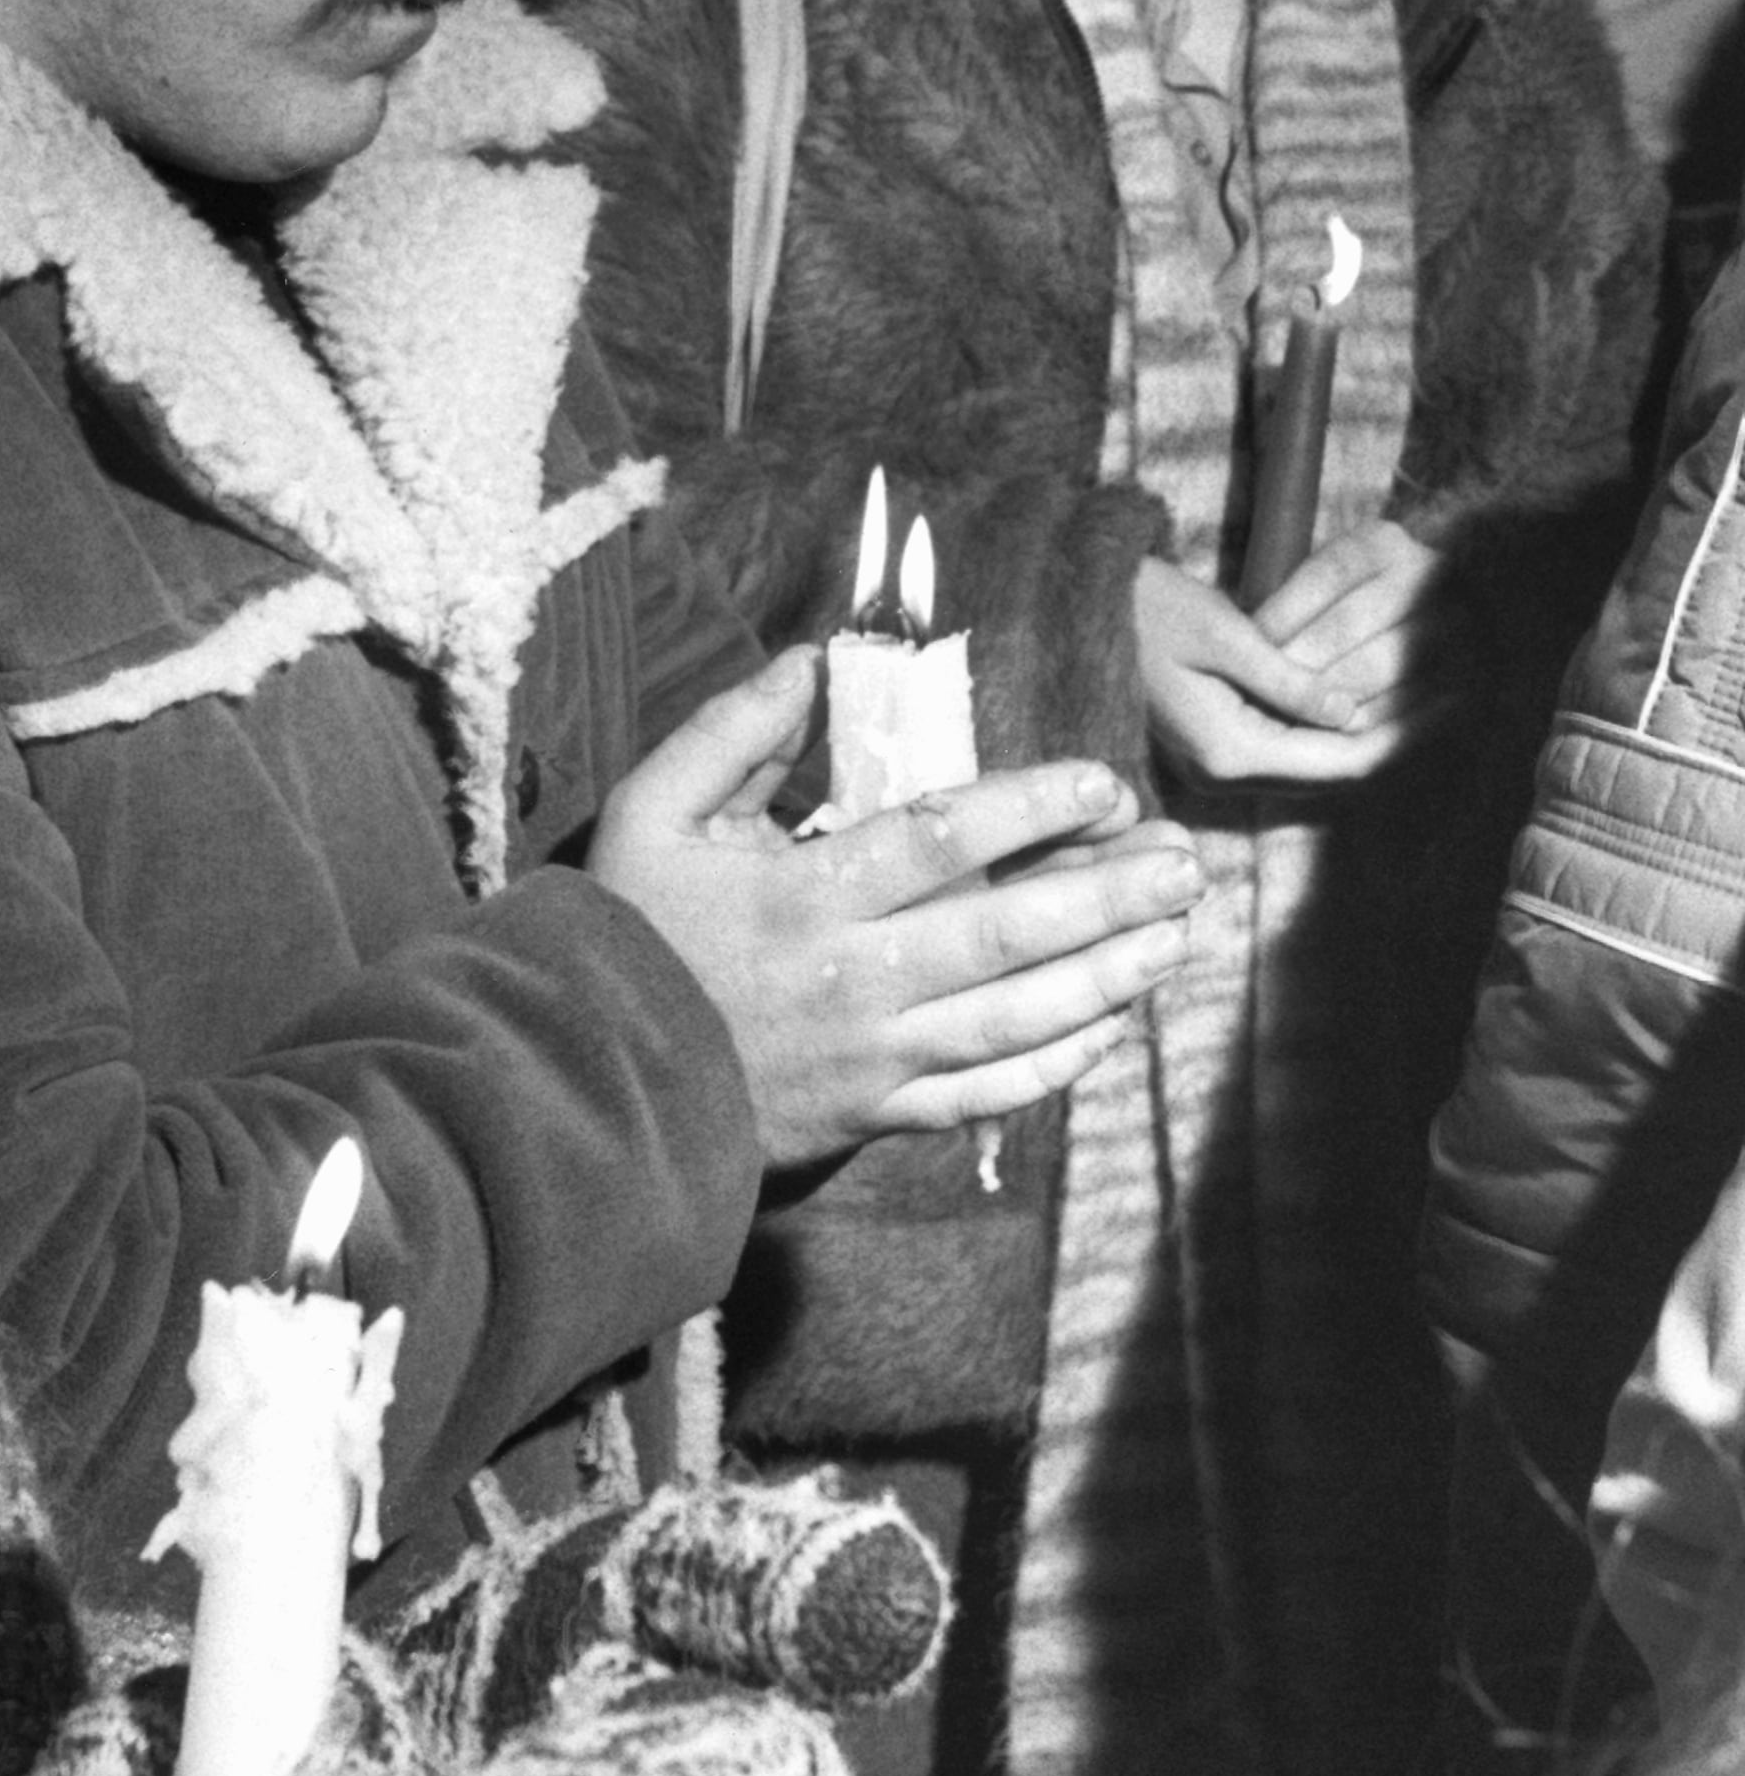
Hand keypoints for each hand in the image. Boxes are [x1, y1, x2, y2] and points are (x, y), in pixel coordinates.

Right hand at [592, 648, 1200, 1168]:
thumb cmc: (623, 930)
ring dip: (1109, 975)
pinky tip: (1109, 1029)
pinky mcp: (875, 1113)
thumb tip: (810, 662)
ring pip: (1018, 1015)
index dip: (1033, 808)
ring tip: (1177, 937)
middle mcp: (855, 975)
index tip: (1102, 784)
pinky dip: (1057, 1064)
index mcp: (806, 893)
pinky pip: (987, 1092)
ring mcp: (873, 1053)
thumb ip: (732, 733)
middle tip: (1187, 862)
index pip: (942, 837)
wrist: (587, 1072)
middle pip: (1008, 930)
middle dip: (1109, 894)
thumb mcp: (651, 810)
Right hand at [1138, 528, 1434, 788]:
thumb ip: (1290, 682)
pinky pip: (1287, 755)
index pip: (1342, 761)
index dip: (1405, 737)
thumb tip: (1352, 712)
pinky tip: (1361, 705)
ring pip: (1312, 767)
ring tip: (1423, 704)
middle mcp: (1221, 774)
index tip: (1459, 705)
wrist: (1074, 612)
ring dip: (1364, 739)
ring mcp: (1211, 766)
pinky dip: (1329, 735)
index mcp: (1229, 751)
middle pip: (1332, 774)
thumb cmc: (1144, 611)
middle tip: (1456, 703)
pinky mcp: (1208, 749)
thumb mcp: (1224, 636)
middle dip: (1394, 740)